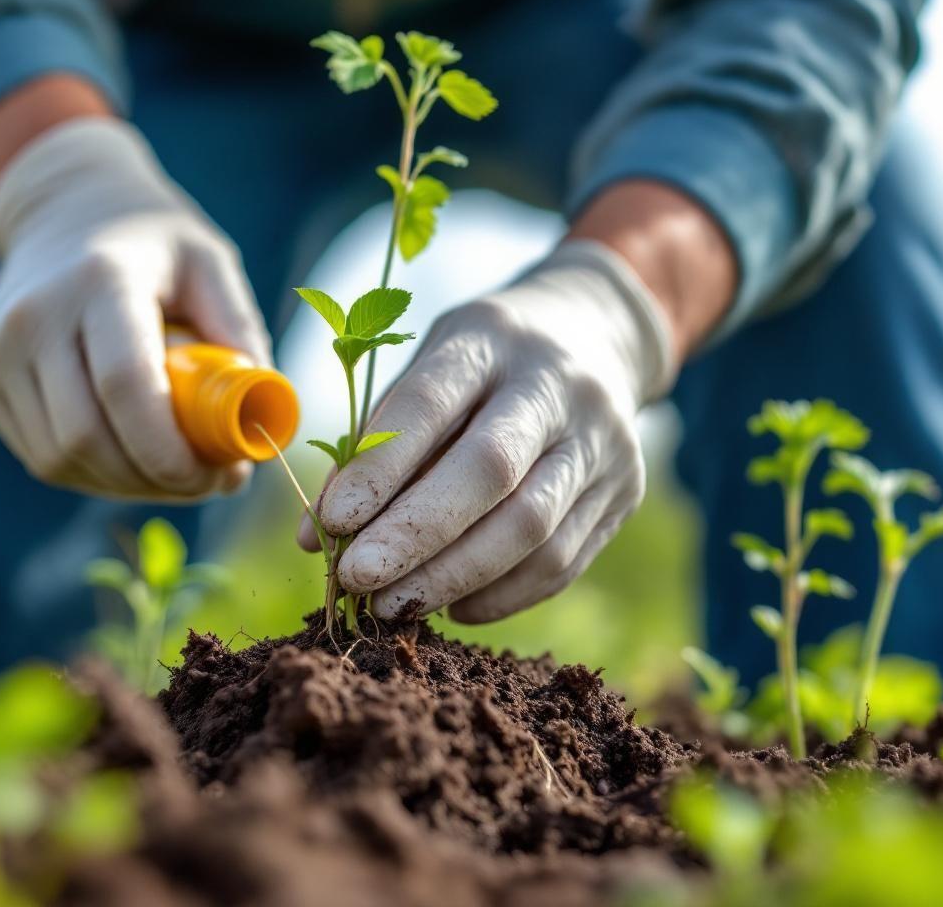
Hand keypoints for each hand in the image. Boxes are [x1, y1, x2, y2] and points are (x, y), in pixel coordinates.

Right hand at [0, 117, 271, 498]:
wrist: (64, 208)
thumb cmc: (153, 245)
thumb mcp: (211, 265)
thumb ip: (241, 334)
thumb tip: (263, 419)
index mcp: (98, 279)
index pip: (126, 386)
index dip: (171, 452)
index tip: (218, 477)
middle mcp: (33, 314)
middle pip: (87, 437)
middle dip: (154, 481)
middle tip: (207, 484)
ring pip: (59, 458)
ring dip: (125, 485)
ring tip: (173, 472)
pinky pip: (40, 455)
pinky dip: (93, 473)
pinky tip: (130, 458)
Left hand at [299, 241, 674, 621]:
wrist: (594, 336)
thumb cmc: (479, 365)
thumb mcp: (424, 370)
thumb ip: (372, 445)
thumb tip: (316, 539)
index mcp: (490, 339)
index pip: (430, 404)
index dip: (379, 468)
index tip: (333, 524)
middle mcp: (557, 385)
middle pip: (490, 470)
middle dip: (416, 534)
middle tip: (357, 580)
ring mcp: (603, 440)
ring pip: (531, 528)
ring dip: (453, 577)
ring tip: (392, 606)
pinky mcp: (626, 492)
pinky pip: (560, 562)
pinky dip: (499, 595)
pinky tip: (451, 606)